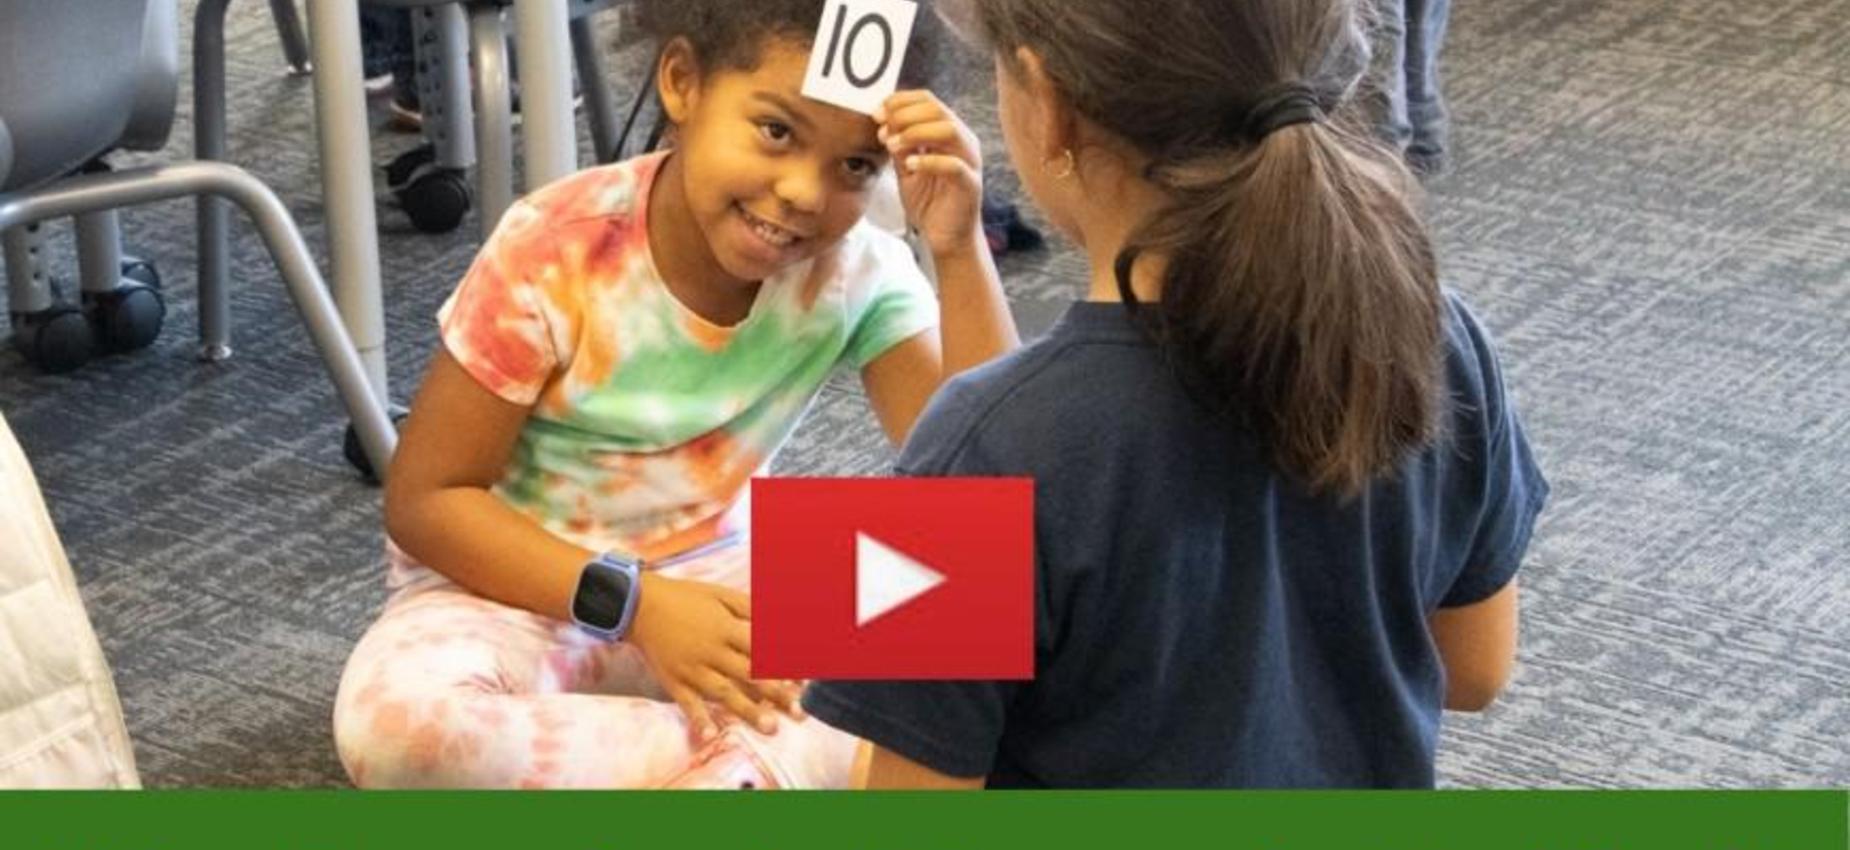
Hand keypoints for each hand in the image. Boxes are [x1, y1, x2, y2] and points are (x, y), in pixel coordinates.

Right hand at [627, 573, 802, 739]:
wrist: (638, 605)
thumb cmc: (687, 598)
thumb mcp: (721, 595)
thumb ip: (751, 609)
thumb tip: (780, 619)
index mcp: (725, 627)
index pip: (761, 648)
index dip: (784, 663)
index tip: (805, 680)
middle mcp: (711, 650)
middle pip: (749, 674)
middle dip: (776, 693)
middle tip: (800, 712)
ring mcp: (692, 668)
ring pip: (724, 692)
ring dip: (748, 710)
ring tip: (770, 728)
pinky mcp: (674, 681)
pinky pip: (688, 703)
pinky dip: (699, 720)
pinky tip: (712, 736)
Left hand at [876, 90, 983, 257]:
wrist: (946, 237)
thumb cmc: (929, 201)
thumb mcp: (907, 167)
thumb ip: (899, 144)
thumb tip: (882, 120)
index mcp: (949, 132)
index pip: (928, 100)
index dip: (900, 101)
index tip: (876, 113)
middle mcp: (963, 141)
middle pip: (938, 109)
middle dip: (905, 114)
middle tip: (882, 128)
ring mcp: (970, 161)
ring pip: (949, 130)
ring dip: (916, 132)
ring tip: (893, 145)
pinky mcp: (970, 184)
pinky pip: (953, 164)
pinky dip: (928, 161)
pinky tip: (909, 166)